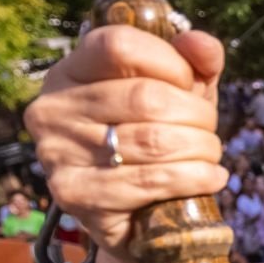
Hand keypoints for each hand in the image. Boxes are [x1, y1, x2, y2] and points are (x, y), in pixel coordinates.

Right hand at [23, 26, 227, 256]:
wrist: (135, 219)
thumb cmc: (155, 144)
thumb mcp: (178, 95)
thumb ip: (194, 63)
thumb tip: (201, 44)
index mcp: (70, 72)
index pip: (119, 45)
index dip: (170, 62)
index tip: (191, 85)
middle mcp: (53, 109)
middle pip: (145, 97)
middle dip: (197, 115)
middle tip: (209, 132)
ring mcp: (57, 153)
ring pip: (153, 140)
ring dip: (201, 149)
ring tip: (210, 156)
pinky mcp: (75, 194)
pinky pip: (150, 180)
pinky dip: (194, 178)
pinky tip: (211, 178)